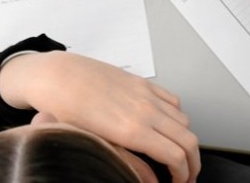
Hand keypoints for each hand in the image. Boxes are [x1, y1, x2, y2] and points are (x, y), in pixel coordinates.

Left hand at [0, 52, 199, 182]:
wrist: (57, 77)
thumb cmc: (66, 111)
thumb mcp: (96, 145)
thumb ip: (129, 162)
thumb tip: (151, 179)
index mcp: (133, 131)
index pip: (177, 156)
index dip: (184, 175)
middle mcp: (145, 110)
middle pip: (188, 139)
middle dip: (193, 162)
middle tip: (187, 175)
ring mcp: (146, 94)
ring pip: (184, 120)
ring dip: (185, 139)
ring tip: (177, 152)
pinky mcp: (142, 83)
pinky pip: (173, 100)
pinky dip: (178, 116)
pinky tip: (168, 125)